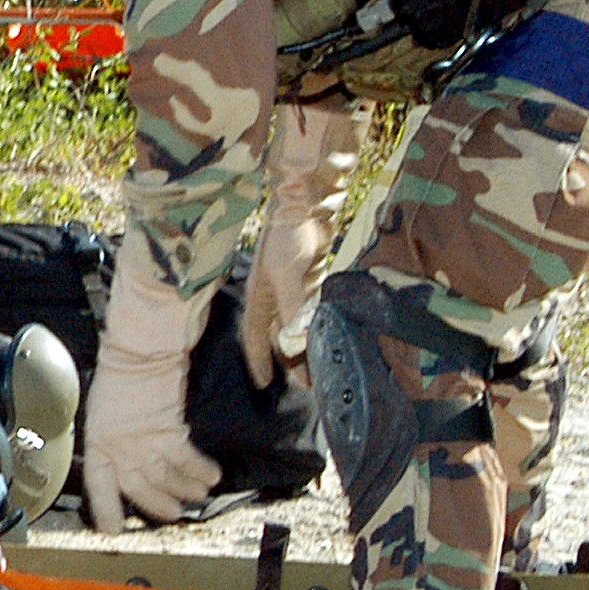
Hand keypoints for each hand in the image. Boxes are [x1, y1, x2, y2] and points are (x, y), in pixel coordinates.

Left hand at [82, 252, 220, 530]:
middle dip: (158, 507)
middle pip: (138, 490)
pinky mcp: (169, 432)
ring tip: (197, 496)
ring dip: (185, 491)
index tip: (114, 532)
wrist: (139, 351)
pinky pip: (188, 461)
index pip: (99, 487)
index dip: (107, 512)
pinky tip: (212, 476)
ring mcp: (144, 442)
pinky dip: (201, 471)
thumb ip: (113, 440)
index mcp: (97, 443)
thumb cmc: (118, 376)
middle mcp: (119, 448)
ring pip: (167, 480)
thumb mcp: (104, 412)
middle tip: (173, 514)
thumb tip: (129, 460)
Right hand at [240, 103, 365, 388]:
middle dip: (289, 360)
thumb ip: (292, 310)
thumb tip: (295, 345)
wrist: (306, 204)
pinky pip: (314, 310)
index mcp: (259, 298)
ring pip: (298, 325)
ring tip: (322, 365)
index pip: (255, 338)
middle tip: (306, 384)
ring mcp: (294, 288)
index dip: (260, 362)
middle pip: (279, 336)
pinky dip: (320, 324)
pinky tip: (333, 335)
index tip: (264, 386)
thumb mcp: (287, 276)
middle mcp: (274, 296)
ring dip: (308, 344)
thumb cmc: (288, 238)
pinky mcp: (313, 278)